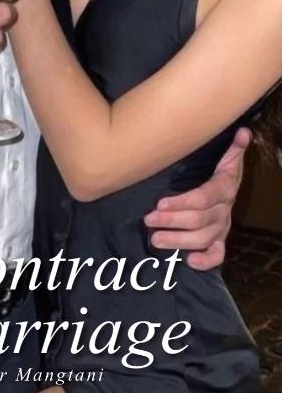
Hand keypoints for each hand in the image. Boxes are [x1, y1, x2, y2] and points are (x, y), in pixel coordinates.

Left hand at [144, 128, 250, 269]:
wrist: (226, 189)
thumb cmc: (218, 171)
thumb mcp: (226, 157)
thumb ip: (233, 147)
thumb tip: (243, 131)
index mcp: (224, 189)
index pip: (203, 198)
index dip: (182, 202)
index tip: (159, 203)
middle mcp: (224, 210)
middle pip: (199, 220)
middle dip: (172, 221)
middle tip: (149, 220)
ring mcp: (221, 227)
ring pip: (203, 238)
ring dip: (179, 241)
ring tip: (155, 239)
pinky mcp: (219, 240)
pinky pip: (217, 255)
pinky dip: (206, 261)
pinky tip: (189, 261)